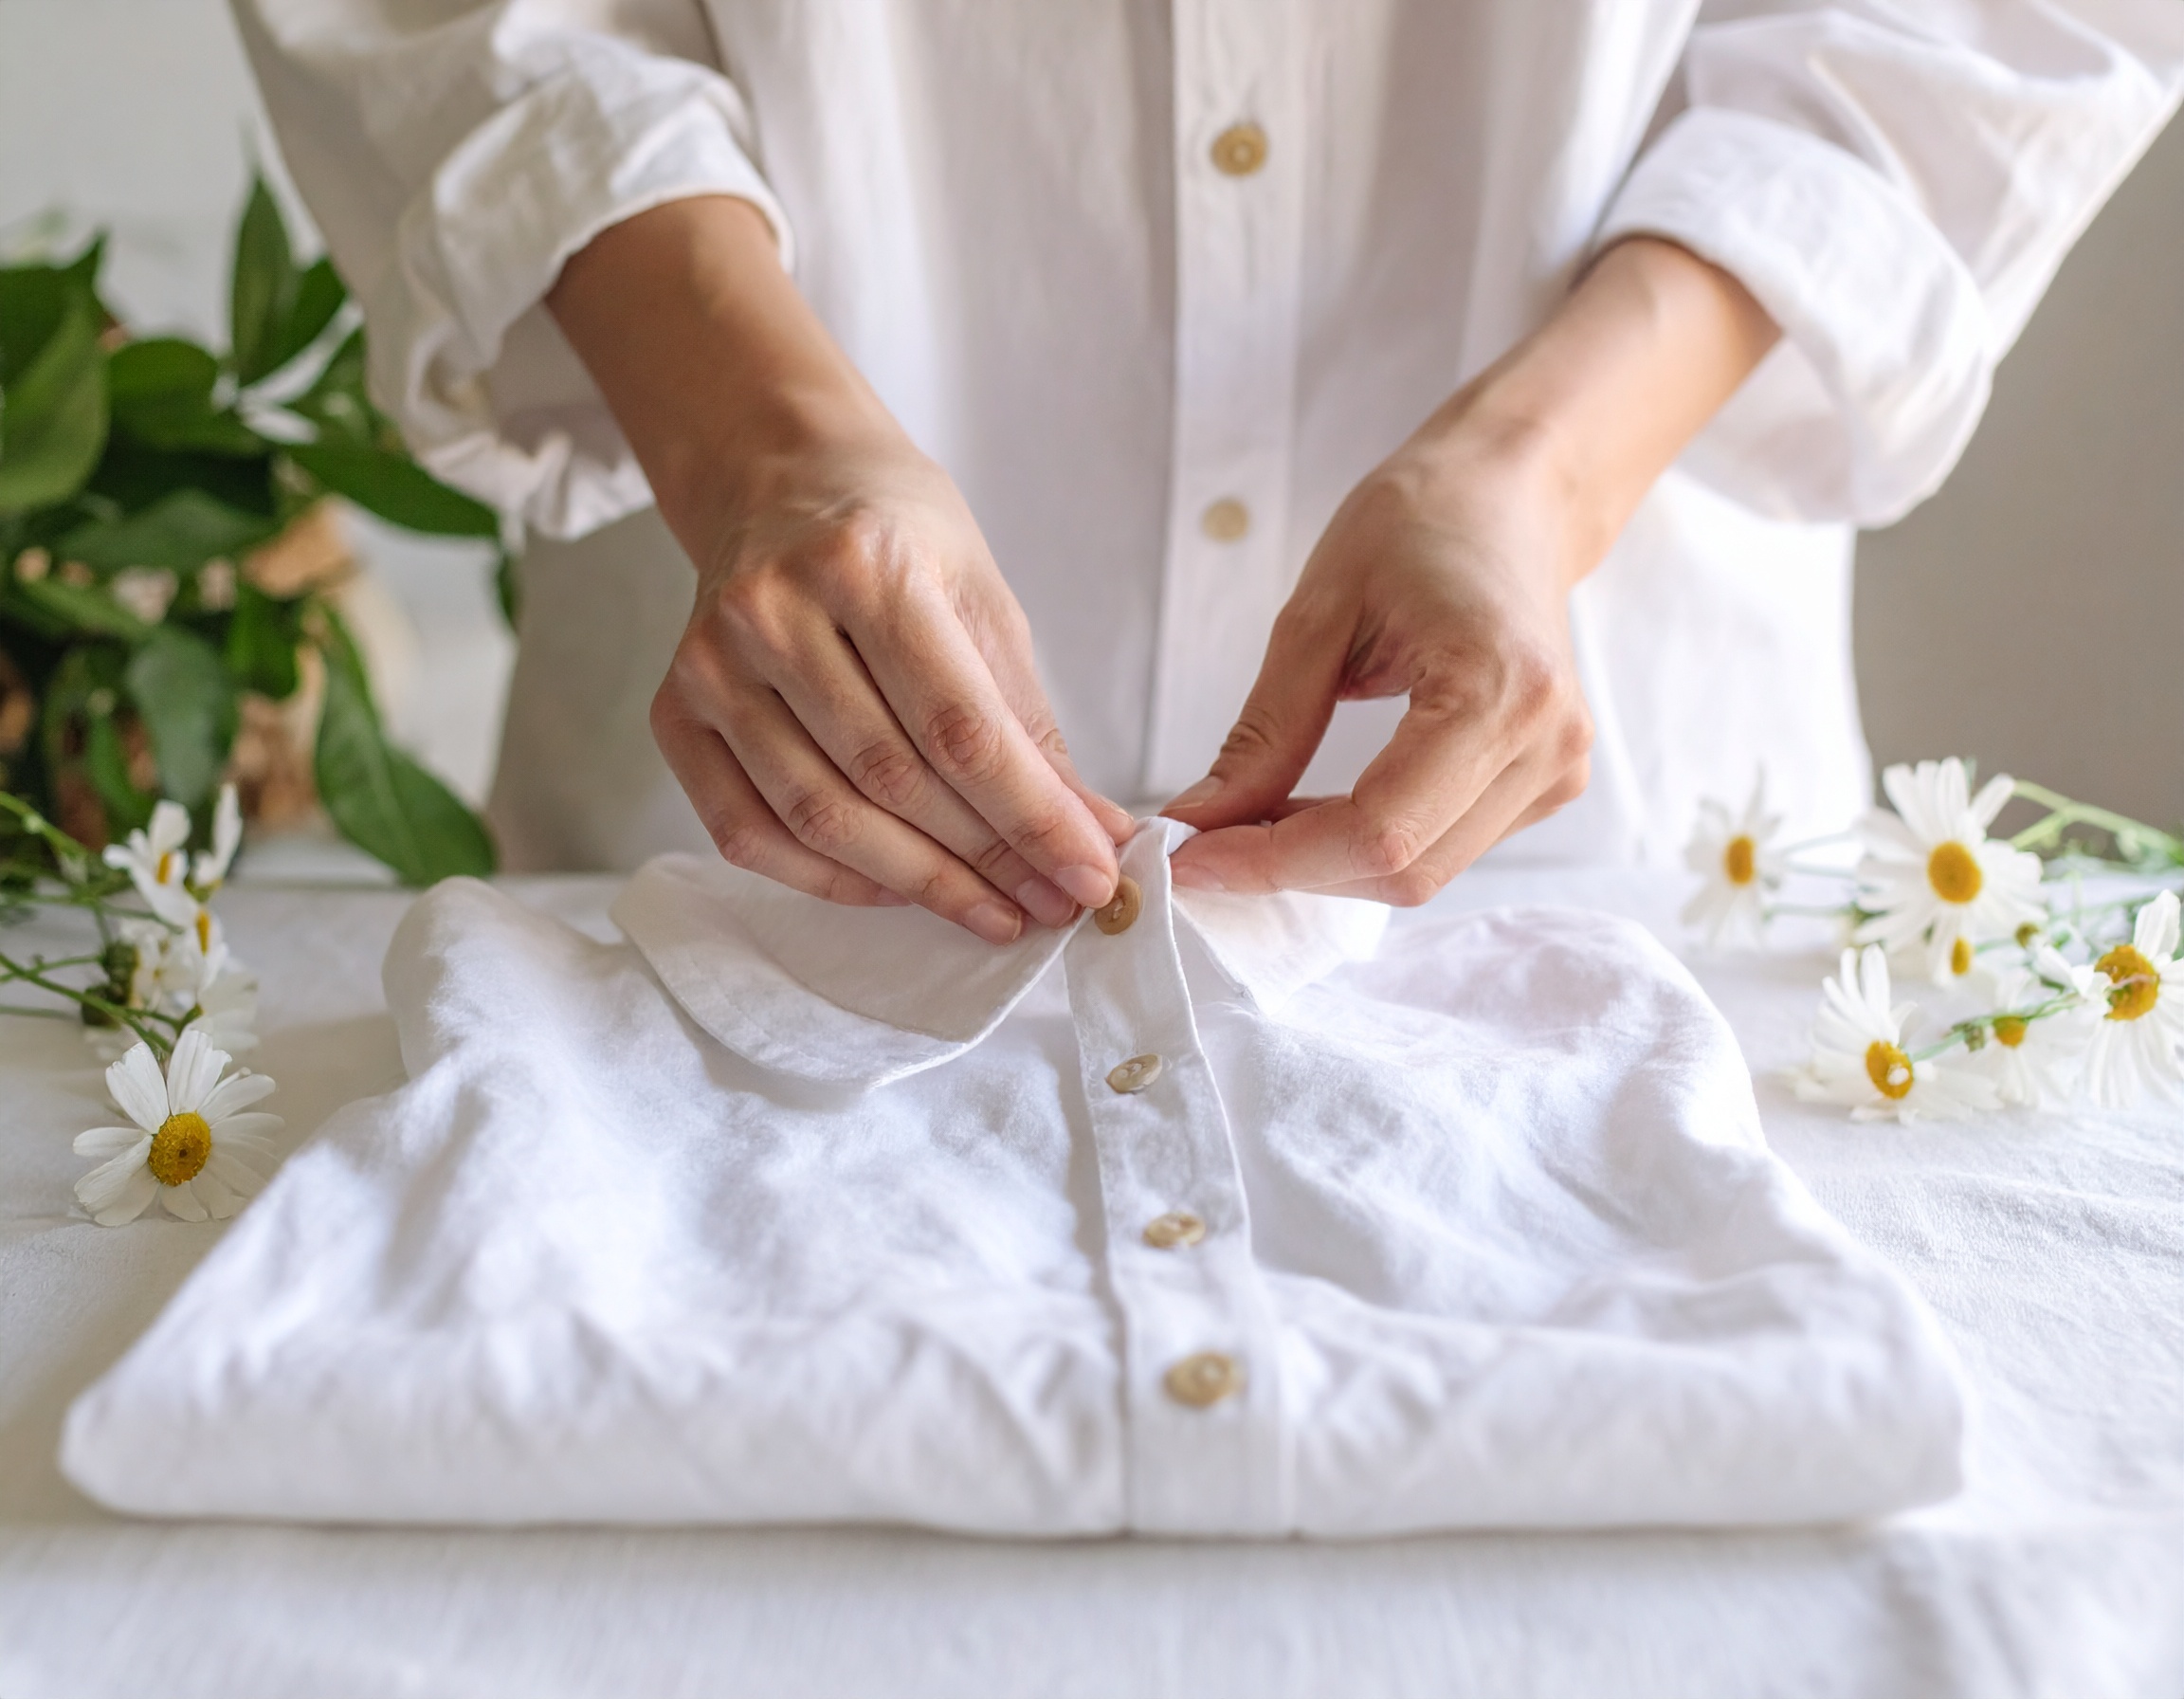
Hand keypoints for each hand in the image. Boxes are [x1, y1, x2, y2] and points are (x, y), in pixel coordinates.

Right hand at [548, 197, 1131, 942]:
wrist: (775, 479)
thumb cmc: (894, 535)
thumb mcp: (982, 598)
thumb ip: (1028, 722)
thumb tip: (1087, 834)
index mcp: (868, 565)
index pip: (960, 729)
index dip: (1031, 820)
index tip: (1089, 877)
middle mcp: (773, 611)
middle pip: (892, 781)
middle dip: (986, 861)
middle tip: (1051, 907)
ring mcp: (711, 664)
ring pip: (820, 818)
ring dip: (917, 884)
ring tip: (992, 911)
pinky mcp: (675, 710)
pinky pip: (747, 832)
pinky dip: (828, 879)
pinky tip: (894, 891)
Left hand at [1166, 236, 1777, 900]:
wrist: (1510, 497)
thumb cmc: (1420, 525)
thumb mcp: (1318, 613)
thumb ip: (1264, 733)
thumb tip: (1199, 822)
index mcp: (1500, 691)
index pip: (1378, 830)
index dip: (1274, 860)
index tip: (1188, 859)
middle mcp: (1547, 746)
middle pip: (1402, 868)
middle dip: (1292, 868)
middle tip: (1206, 840)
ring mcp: (1557, 770)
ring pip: (1421, 874)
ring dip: (1325, 864)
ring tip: (1257, 817)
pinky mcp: (1548, 783)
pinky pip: (1444, 850)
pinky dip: (1365, 846)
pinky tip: (1317, 808)